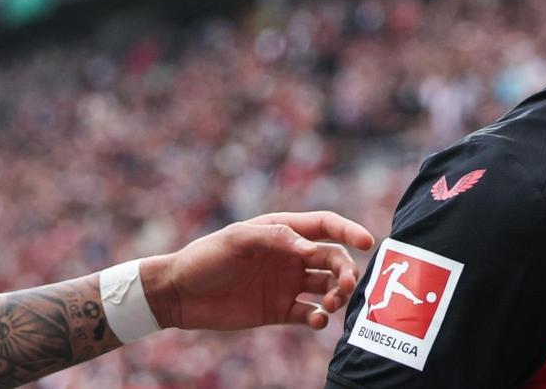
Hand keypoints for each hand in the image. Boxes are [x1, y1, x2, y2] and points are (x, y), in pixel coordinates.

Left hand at [140, 211, 374, 330]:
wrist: (178, 294)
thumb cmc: (205, 258)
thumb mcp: (237, 239)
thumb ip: (277, 238)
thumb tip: (312, 249)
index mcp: (284, 232)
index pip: (326, 226)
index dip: (349, 231)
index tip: (368, 242)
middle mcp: (292, 257)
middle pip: (333, 259)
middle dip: (345, 270)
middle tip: (346, 286)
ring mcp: (287, 284)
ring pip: (327, 287)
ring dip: (337, 294)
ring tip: (331, 304)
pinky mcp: (280, 310)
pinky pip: (310, 314)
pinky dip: (320, 318)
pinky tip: (316, 319)